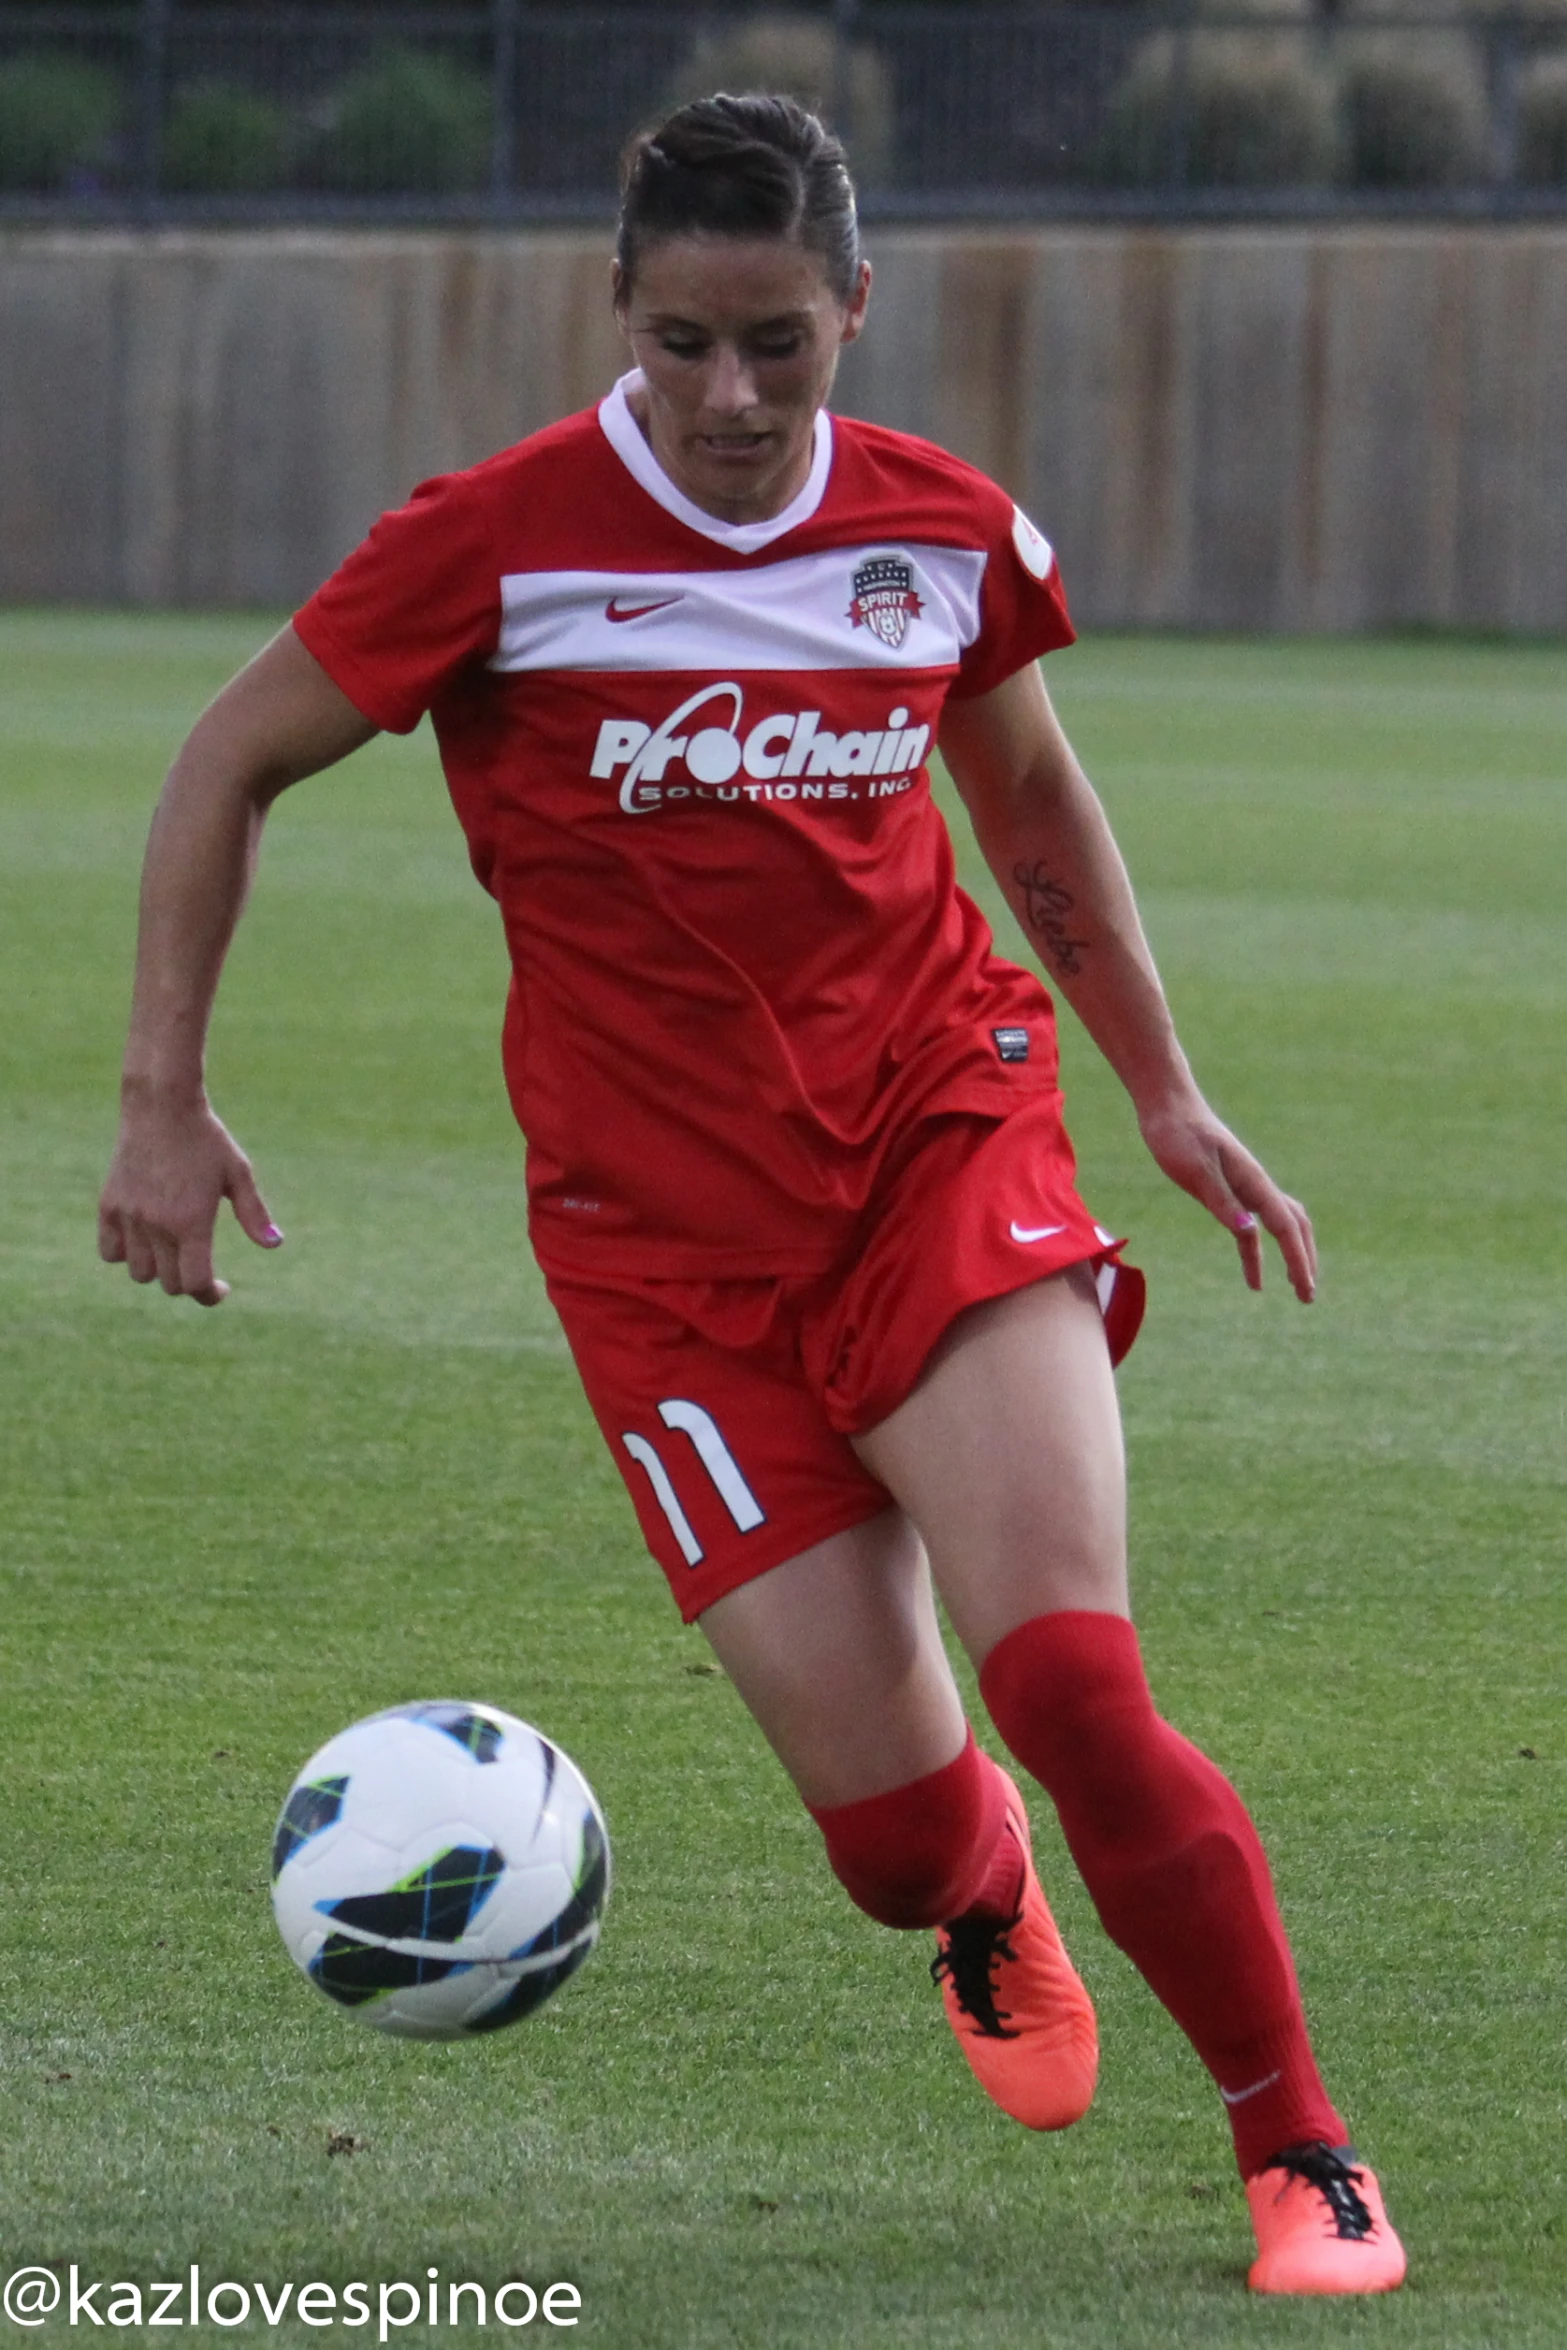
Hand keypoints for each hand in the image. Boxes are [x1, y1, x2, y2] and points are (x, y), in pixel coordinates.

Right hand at [98, 1094, 280, 1305]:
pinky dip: (125, 1255)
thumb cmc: (207, 1139)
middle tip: (200, 1265)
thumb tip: (275, 1245)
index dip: (210, 1295)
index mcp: (192, 1222)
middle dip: (189, 1282)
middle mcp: (157, 1225)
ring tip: (172, 1250)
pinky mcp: (109, 1206)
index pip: (195, 1283)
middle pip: (170, 1284)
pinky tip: (143, 1240)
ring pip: (140, 1273)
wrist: (162, 1106)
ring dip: (158, 1270)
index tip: (221, 1288)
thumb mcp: (237, 1173)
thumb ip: (254, 1213)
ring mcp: (129, 1216)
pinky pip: (110, 1253)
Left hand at [1136, 1092, 1315, 1301]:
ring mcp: (1243, 1184)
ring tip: (1292, 1284)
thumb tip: (1250, 1232)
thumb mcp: (1196, 1171)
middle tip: (1307, 1296)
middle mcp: (1255, 1184)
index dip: (1297, 1259)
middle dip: (1304, 1260)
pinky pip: (1252, 1220)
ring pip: (1279, 1223)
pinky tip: (1251, 1262)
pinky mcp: (1227, 1185)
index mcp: (1252, 1181)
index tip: (1305, 1289)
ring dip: (1287, 1254)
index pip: (1284, 1227)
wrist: (1167, 1104)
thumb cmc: (1178, 1134)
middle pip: (1293, 1226)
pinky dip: (1255, 1245)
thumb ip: (1222, 1201)